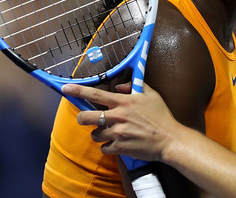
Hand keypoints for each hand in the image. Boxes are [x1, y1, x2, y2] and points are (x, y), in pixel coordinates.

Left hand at [61, 83, 176, 160]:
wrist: (169, 139)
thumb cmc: (162, 116)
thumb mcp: (151, 95)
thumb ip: (135, 86)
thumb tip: (120, 87)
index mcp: (124, 102)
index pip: (96, 94)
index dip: (78, 90)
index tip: (65, 88)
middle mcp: (118, 116)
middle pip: (87, 117)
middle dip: (82, 118)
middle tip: (86, 119)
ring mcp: (117, 133)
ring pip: (94, 134)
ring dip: (98, 134)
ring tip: (109, 133)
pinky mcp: (120, 147)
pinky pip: (104, 148)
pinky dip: (108, 147)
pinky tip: (117, 144)